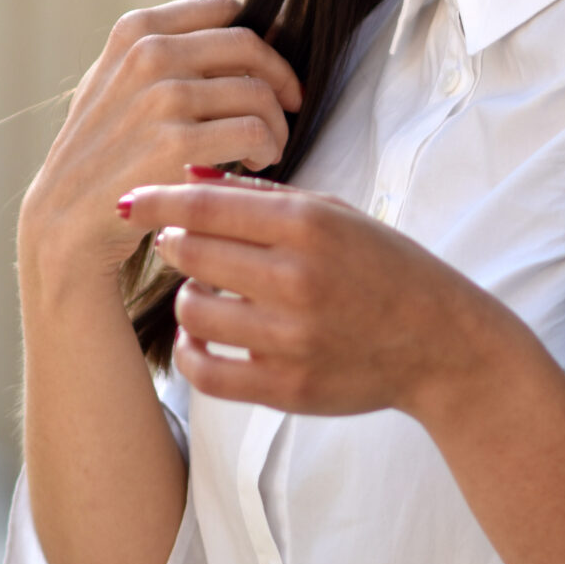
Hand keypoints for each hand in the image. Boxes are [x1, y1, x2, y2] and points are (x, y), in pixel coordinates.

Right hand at [19, 0, 302, 291]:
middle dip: (279, 79)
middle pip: (250, 47)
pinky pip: (255, 132)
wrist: (64, 221)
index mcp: (137, 29)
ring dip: (276, 124)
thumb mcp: (115, 82)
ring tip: (264, 148)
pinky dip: (266, 150)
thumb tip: (235, 22)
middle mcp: (149, 53)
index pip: (225, 9)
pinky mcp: (178, 144)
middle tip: (288, 107)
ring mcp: (163, 97)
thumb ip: (163, 48)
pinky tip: (253, 165)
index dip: (258, 40)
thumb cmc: (101, 153)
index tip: (267, 71)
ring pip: (259, 93)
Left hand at [118, 175, 495, 419]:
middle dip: (173, 244)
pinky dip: (191, 352)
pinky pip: (206, 371)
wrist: (438, 341)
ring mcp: (292, 337)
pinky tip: (199, 337)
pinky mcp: (287, 387)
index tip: (127, 199)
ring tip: (203, 292)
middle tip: (177, 242)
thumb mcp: (335, 213)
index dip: (157, 200)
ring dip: (186, 298)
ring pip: (193, 311)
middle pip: (192, 253)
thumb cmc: (384, 266)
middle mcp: (298, 278)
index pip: (208, 205)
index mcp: (310, 225)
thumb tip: (190, 176)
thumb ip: (263, 194)